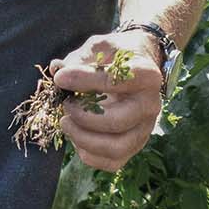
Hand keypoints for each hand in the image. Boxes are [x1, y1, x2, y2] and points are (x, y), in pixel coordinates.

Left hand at [47, 28, 164, 172]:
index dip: (83, 80)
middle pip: (116, 122)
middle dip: (82, 116)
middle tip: (65, 104)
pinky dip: (89, 155)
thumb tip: (58, 70)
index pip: (114, 82)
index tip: (60, 78)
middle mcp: (151, 105)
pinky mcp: (135, 144)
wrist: (139, 64)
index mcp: (146, 76)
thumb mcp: (100, 47)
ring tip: (65, 123)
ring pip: (116, 148)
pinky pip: (113, 162)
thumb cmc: (116, 55)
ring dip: (83, 139)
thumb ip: (80, 58)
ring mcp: (145, 128)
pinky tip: (76, 138)